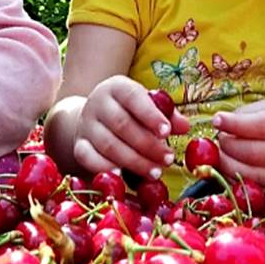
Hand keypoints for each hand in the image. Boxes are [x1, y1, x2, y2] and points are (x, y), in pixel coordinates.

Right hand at [72, 77, 187, 178]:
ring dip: (134, 161)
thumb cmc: (129, 111)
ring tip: (155, 172)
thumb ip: (166, 114)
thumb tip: (185, 126)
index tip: (167, 132)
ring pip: (108, 144)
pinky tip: (122, 176)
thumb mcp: (146, 106)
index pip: (133, 97)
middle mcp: (98, 103)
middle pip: (122, 124)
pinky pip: (88, 158)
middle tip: (167, 159)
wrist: (94, 118)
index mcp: (117, 87)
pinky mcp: (78, 145)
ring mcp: (86, 125)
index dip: (150, 115)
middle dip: (148, 145)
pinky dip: (104, 168)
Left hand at [214, 98, 264, 186]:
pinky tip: (230, 169)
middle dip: (229, 146)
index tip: (217, 119)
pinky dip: (237, 181)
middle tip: (220, 138)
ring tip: (222, 154)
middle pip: (253, 153)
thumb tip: (221, 125)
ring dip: (229, 166)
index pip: (259, 125)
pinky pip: (256, 189)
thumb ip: (247, 114)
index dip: (234, 124)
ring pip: (253, 176)